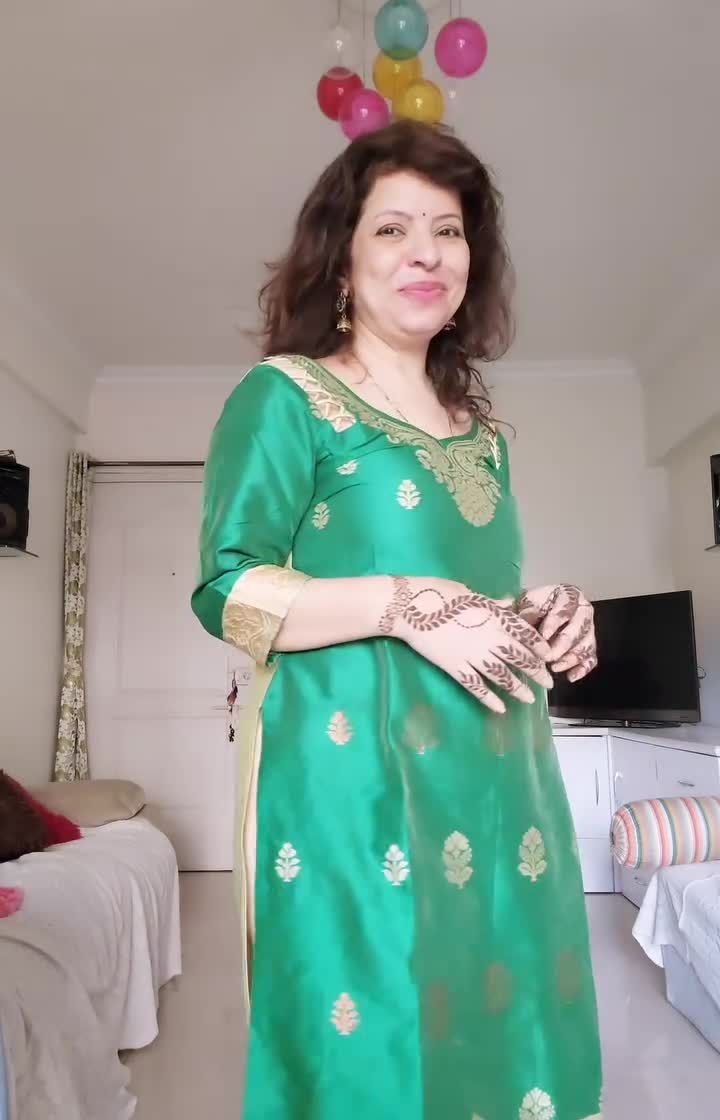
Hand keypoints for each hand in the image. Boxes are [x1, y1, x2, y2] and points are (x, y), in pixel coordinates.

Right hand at [385, 577, 553, 714]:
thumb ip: (491, 603)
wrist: (409, 608)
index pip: (524, 634)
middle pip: (518, 658)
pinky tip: (499, 709)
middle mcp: (488, 639)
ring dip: (517, 689)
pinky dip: (488, 698)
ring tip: (529, 699)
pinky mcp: (455, 668)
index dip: (538, 646)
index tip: (547, 656)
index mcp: (494, 617)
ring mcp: (472, 655)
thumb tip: (507, 603)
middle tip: (547, 683)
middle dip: (535, 672)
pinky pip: (475, 686)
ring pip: (501, 675)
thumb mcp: (469, 592)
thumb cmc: (439, 594)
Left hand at [516, 584, 597, 682]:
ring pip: (587, 644)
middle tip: (548, 656)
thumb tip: (526, 624)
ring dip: (571, 658)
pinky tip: (570, 676)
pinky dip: (582, 669)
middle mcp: (583, 610)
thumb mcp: (526, 603)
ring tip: (554, 667)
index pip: (565, 608)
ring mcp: (589, 628)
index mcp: (569, 595)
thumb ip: (528, 611)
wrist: (533, 614)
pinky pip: (591, 658)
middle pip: (580, 628)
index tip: (543, 635)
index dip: (555, 622)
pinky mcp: (588, 646)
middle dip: (563, 644)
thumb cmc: (531, 607)